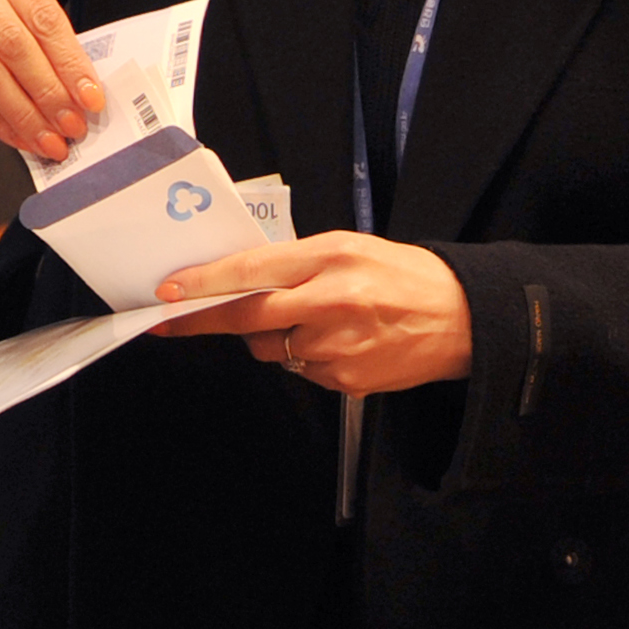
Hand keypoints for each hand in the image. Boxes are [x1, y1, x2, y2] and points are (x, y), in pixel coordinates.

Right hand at [0, 0, 100, 161]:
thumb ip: (41, 24)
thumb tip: (77, 86)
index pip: (41, 15)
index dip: (68, 61)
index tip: (90, 97)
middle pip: (12, 44)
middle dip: (47, 92)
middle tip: (70, 124)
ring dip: (21, 112)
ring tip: (46, 137)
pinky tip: (13, 132)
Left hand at [150, 234, 474, 395]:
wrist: (462, 318)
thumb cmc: (400, 274)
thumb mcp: (345, 247)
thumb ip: (292, 260)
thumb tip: (235, 277)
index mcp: (329, 261)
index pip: (251, 272)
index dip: (204, 284)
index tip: (166, 292)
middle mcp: (330, 305)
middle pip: (247, 318)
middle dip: (203, 319)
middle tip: (168, 319)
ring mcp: (337, 349)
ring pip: (270, 349)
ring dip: (270, 336)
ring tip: (307, 318)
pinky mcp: (346, 382)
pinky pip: (301, 371)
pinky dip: (304, 358)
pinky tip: (335, 342)